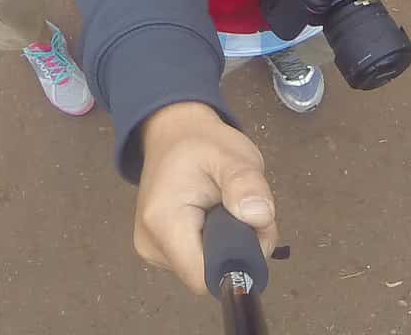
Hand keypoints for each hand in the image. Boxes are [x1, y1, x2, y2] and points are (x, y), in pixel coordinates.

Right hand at [135, 102, 278, 294]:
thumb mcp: (232, 154)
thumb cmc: (202, 142)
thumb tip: (259, 217)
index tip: (250, 226)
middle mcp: (150, 245)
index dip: (237, 260)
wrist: (173, 132)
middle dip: (236, 248)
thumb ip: (246, 184)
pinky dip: (213, 243)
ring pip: (205, 268)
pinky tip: (212, 216)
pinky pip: (196, 261)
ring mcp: (152, 250)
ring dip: (227, 245)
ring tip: (225, 207)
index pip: (205, 277)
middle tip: (243, 209)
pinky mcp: (158, 250)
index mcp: (163, 223)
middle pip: (208, 273)